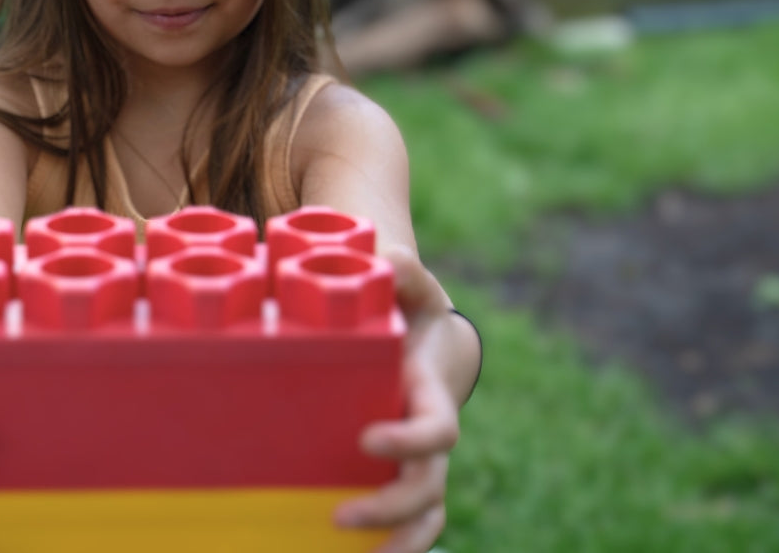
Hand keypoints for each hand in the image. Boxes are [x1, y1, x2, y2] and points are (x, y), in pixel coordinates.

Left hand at [333, 246, 462, 552]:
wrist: (431, 351)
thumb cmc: (416, 319)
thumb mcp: (416, 293)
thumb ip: (407, 275)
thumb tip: (391, 255)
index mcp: (431, 396)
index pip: (436, 430)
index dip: (408, 441)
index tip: (367, 439)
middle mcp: (430, 440)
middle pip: (426, 488)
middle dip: (390, 507)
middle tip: (342, 515)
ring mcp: (420, 466)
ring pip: (424, 517)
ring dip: (397, 541)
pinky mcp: (404, 480)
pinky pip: (412, 525)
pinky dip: (395, 546)